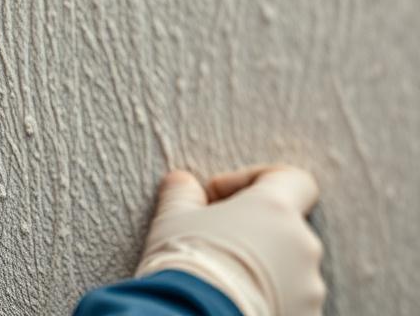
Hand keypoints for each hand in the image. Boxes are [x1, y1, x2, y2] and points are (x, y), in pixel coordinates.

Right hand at [137, 165, 324, 315]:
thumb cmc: (185, 263)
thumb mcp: (172, 218)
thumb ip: (182, 192)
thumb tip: (183, 182)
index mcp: (275, 209)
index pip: (291, 179)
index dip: (254, 180)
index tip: (217, 197)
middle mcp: (303, 246)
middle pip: (284, 226)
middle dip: (250, 230)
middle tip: (211, 242)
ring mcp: (309, 290)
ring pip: (288, 269)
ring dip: (260, 269)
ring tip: (219, 283)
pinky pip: (290, 304)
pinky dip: (266, 302)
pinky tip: (228, 307)